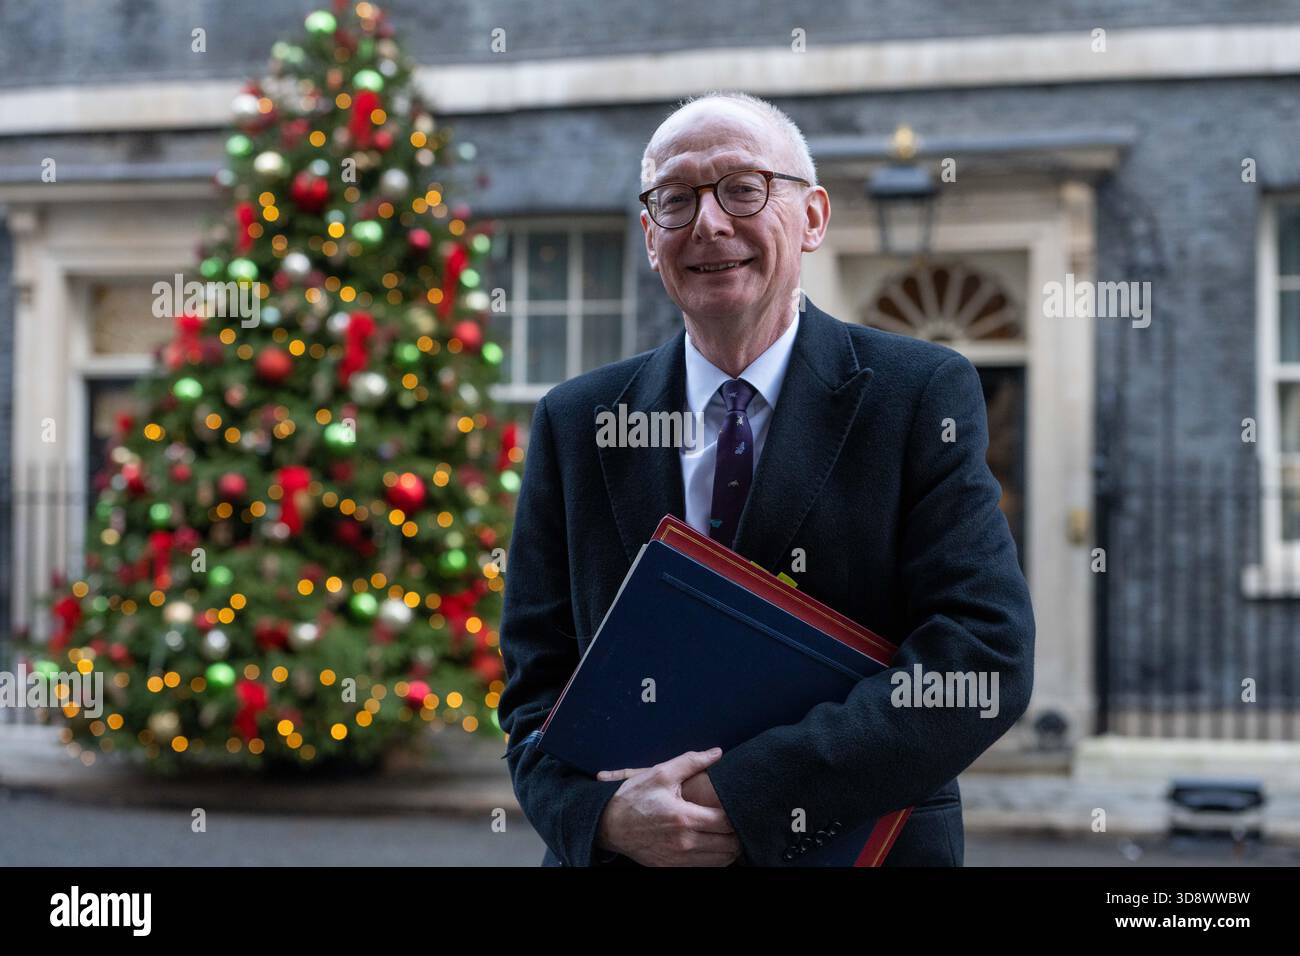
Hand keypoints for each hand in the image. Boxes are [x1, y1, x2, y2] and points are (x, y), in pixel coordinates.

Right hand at [594, 748, 739, 866]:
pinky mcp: (672, 868)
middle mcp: (684, 843)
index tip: (736, 805)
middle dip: (737, 832)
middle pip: (729, 845)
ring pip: (721, 860)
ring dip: (729, 848)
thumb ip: (691, 762)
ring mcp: (678, 859)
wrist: (608, 824)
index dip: (737, 814)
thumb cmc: (634, 797)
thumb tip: (717, 752)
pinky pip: (705, 868)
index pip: (727, 822)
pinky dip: (715, 858)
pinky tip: (712, 843)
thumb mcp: (660, 773)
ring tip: (727, 832)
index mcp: (684, 818)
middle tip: (736, 819)